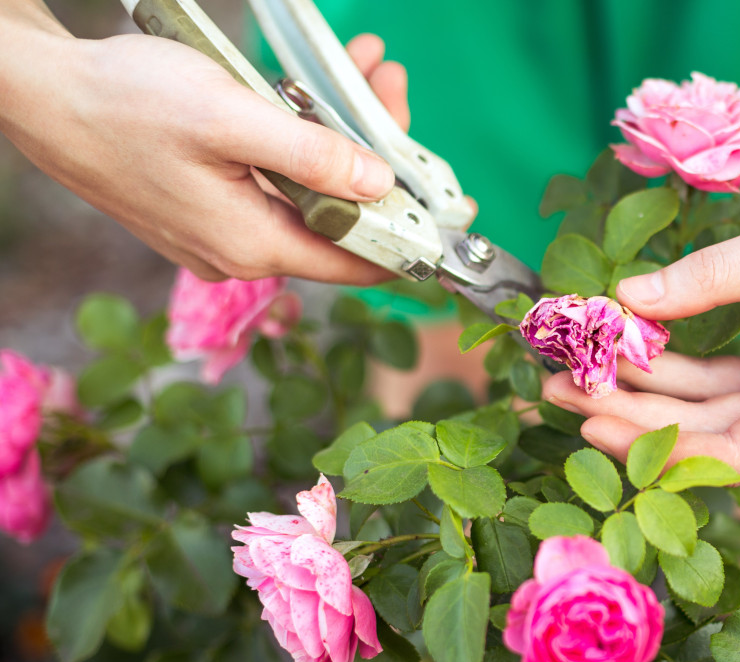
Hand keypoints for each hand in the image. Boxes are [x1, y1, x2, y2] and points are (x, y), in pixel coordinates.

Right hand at [0, 26, 409, 283]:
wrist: (41, 95)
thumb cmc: (124, 103)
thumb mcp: (231, 118)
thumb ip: (312, 156)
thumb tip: (380, 184)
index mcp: (253, 244)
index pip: (358, 262)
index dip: (410, 237)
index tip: (450, 208)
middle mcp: (241, 251)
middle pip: (338, 217)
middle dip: (375, 154)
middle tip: (388, 87)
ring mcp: (221, 232)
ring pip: (308, 193)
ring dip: (338, 136)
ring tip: (359, 73)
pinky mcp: (207, 206)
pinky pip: (274, 181)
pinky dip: (300, 140)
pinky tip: (308, 93)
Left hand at [542, 158, 739, 478]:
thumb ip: (709, 279)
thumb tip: (624, 299)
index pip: (737, 452)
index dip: (662, 445)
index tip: (593, 423)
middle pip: (713, 433)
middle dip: (636, 414)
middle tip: (558, 390)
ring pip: (711, 405)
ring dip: (647, 388)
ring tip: (574, 370)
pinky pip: (722, 374)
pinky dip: (677, 360)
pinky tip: (626, 344)